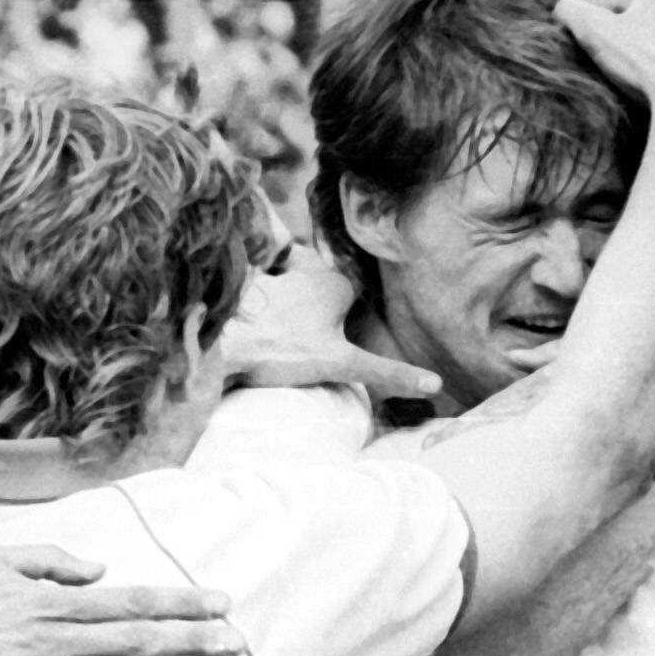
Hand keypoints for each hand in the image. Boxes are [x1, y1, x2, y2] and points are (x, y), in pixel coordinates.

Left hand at [221, 246, 440, 400]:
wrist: (219, 345)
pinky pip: (255, 288)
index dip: (350, 311)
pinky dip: (257, 301)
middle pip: (320, 282)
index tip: (340, 335)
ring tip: (284, 331)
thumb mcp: (342, 365)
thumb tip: (435, 384)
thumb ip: (388, 372)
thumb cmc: (283, 351)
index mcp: (333, 284)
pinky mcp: (241, 289)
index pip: (351, 290)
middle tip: (312, 335)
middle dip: (319, 299)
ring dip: (288, 296)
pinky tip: (253, 324)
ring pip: (288, 280)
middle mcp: (304, 271)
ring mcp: (272, 278)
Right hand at [555, 0, 654, 127]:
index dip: (589, 18)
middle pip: (648, 19)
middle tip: (612, 61)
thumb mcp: (594, 33)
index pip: (610, 0)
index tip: (577, 38)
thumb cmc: (643, 63)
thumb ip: (572, 12)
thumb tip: (562, 6)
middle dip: (630, 35)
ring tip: (648, 77)